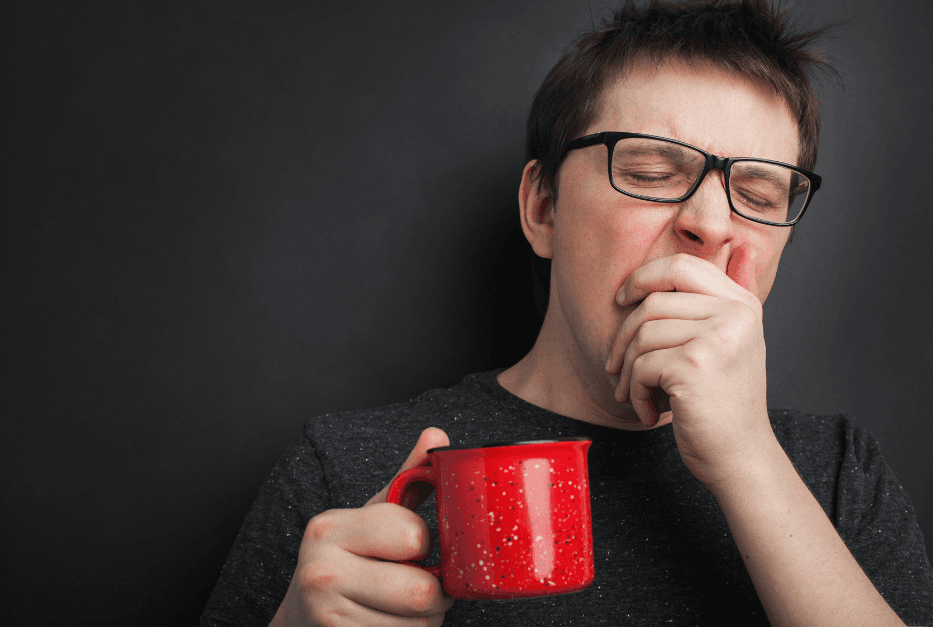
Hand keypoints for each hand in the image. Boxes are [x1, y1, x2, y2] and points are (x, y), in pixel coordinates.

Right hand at [270, 428, 454, 626]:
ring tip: (400, 606)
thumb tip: (438, 435)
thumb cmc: (347, 560)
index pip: (414, 536)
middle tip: (419, 583)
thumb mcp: (372, 516)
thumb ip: (407, 478)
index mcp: (330, 528)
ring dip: (425, 620)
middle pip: (423, 591)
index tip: (410, 546)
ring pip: (419, 625)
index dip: (426, 543)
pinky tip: (388, 624)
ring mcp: (326, 616)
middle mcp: (321, 571)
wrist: (301, 618)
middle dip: (436, 592)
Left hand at [605, 250, 773, 487]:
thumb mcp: (729, 343)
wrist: (739, 456)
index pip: (681, 265)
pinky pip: (641, 366)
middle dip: (623, 335)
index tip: (622, 300)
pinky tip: (650, 412)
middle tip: (613, 364)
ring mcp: (717, 338)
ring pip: (642, 335)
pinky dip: (635, 393)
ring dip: (629, 371)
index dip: (642, 277)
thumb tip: (738, 245)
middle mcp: (734, 314)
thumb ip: (719, 301)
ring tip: (636, 395)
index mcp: (741, 303)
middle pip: (652, 302)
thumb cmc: (722, 403)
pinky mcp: (695, 365)